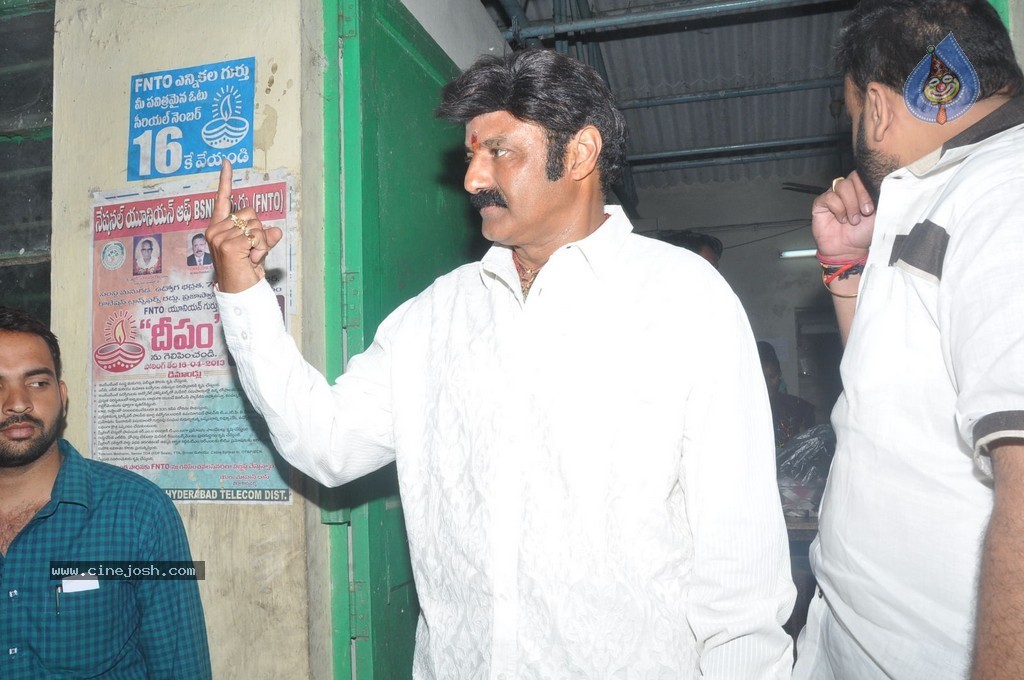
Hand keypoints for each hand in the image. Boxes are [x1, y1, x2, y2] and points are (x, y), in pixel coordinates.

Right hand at [205, 160, 282, 292]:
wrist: (240, 293)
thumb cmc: (245, 273)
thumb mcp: (257, 250)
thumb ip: (264, 237)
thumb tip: (276, 231)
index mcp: (218, 228)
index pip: (222, 200)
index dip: (225, 181)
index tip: (226, 163)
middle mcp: (215, 230)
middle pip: (250, 214)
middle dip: (259, 233)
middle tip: (251, 253)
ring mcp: (219, 237)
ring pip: (256, 226)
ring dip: (261, 243)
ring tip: (251, 258)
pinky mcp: (228, 245)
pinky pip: (257, 237)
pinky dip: (261, 249)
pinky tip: (251, 260)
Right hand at [811, 171, 874, 259]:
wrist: (848, 250)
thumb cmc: (863, 234)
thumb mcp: (880, 215)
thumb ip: (882, 198)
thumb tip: (886, 187)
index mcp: (862, 190)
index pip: (865, 175)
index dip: (869, 188)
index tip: (873, 206)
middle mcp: (848, 191)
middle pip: (853, 178)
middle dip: (861, 196)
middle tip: (865, 213)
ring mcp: (834, 195)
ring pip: (842, 186)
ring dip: (850, 204)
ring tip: (852, 220)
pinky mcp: (821, 203)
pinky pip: (829, 197)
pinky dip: (838, 209)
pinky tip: (841, 219)